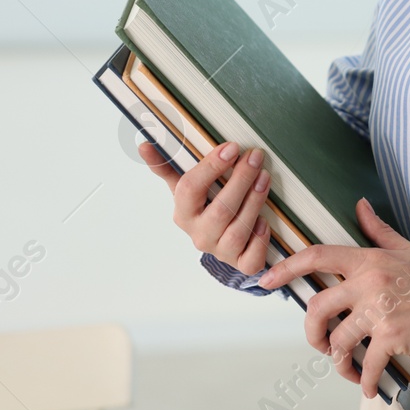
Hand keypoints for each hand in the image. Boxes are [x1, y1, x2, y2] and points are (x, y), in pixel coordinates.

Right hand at [139, 140, 272, 274]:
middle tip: (255, 157)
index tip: (231, 147)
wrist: (219, 240)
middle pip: (219, 210)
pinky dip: (260, 240)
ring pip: (238, 231)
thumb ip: (167, 166)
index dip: (211, 167)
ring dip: (254, 202)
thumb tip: (143, 145)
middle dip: (240, 180)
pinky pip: (251, 259)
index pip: (190, 189)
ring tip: (264, 177)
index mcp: (183, 213)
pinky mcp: (241, 264)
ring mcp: (220, 252)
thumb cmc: (203, 206)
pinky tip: (266, 221)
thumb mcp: (185, 186)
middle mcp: (199, 235)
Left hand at [256, 197, 409, 397]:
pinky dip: (365, 380)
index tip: (267, 280)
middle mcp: (370, 281)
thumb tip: (360, 206)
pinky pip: (366, 364)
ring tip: (348, 368)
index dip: (287, 268)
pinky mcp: (394, 336)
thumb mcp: (409, 250)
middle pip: (317, 306)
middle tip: (320, 344)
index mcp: (371, 259)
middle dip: (311, 332)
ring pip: (338, 341)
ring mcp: (381, 310)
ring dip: (339, 362)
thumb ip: (379, 231)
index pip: (318, 256)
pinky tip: (370, 386)